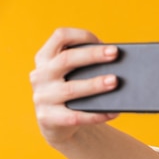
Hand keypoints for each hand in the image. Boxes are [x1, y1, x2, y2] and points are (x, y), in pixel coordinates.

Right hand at [30, 28, 119, 143]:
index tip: (103, 41)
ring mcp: (43, 97)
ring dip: (95, 84)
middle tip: (115, 53)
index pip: (60, 36)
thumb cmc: (72, 92)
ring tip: (115, 81)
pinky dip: (96, 115)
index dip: (81, 35)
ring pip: (71, 89)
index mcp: (45, 58)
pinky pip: (76, 117)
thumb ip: (85, 66)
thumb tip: (118, 64)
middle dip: (92, 55)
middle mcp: (40, 75)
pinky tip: (114, 112)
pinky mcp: (49, 118)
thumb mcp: (70, 75)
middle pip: (66, 59)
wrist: (55, 123)